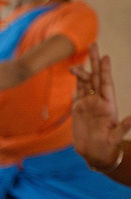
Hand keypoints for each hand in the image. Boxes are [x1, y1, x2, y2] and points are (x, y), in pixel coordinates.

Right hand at [71, 44, 130, 170]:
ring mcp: (89, 104)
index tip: (106, 56)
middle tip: (93, 44)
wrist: (95, 153)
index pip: (106, 84)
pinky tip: (74, 72)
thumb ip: (123, 127)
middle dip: (94, 61)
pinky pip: (78, 91)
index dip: (106, 70)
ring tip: (76, 60)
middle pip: (96, 77)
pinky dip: (77, 81)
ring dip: (82, 70)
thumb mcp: (115, 137)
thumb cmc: (107, 147)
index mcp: (108, 105)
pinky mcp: (80, 109)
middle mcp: (99, 102)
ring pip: (86, 82)